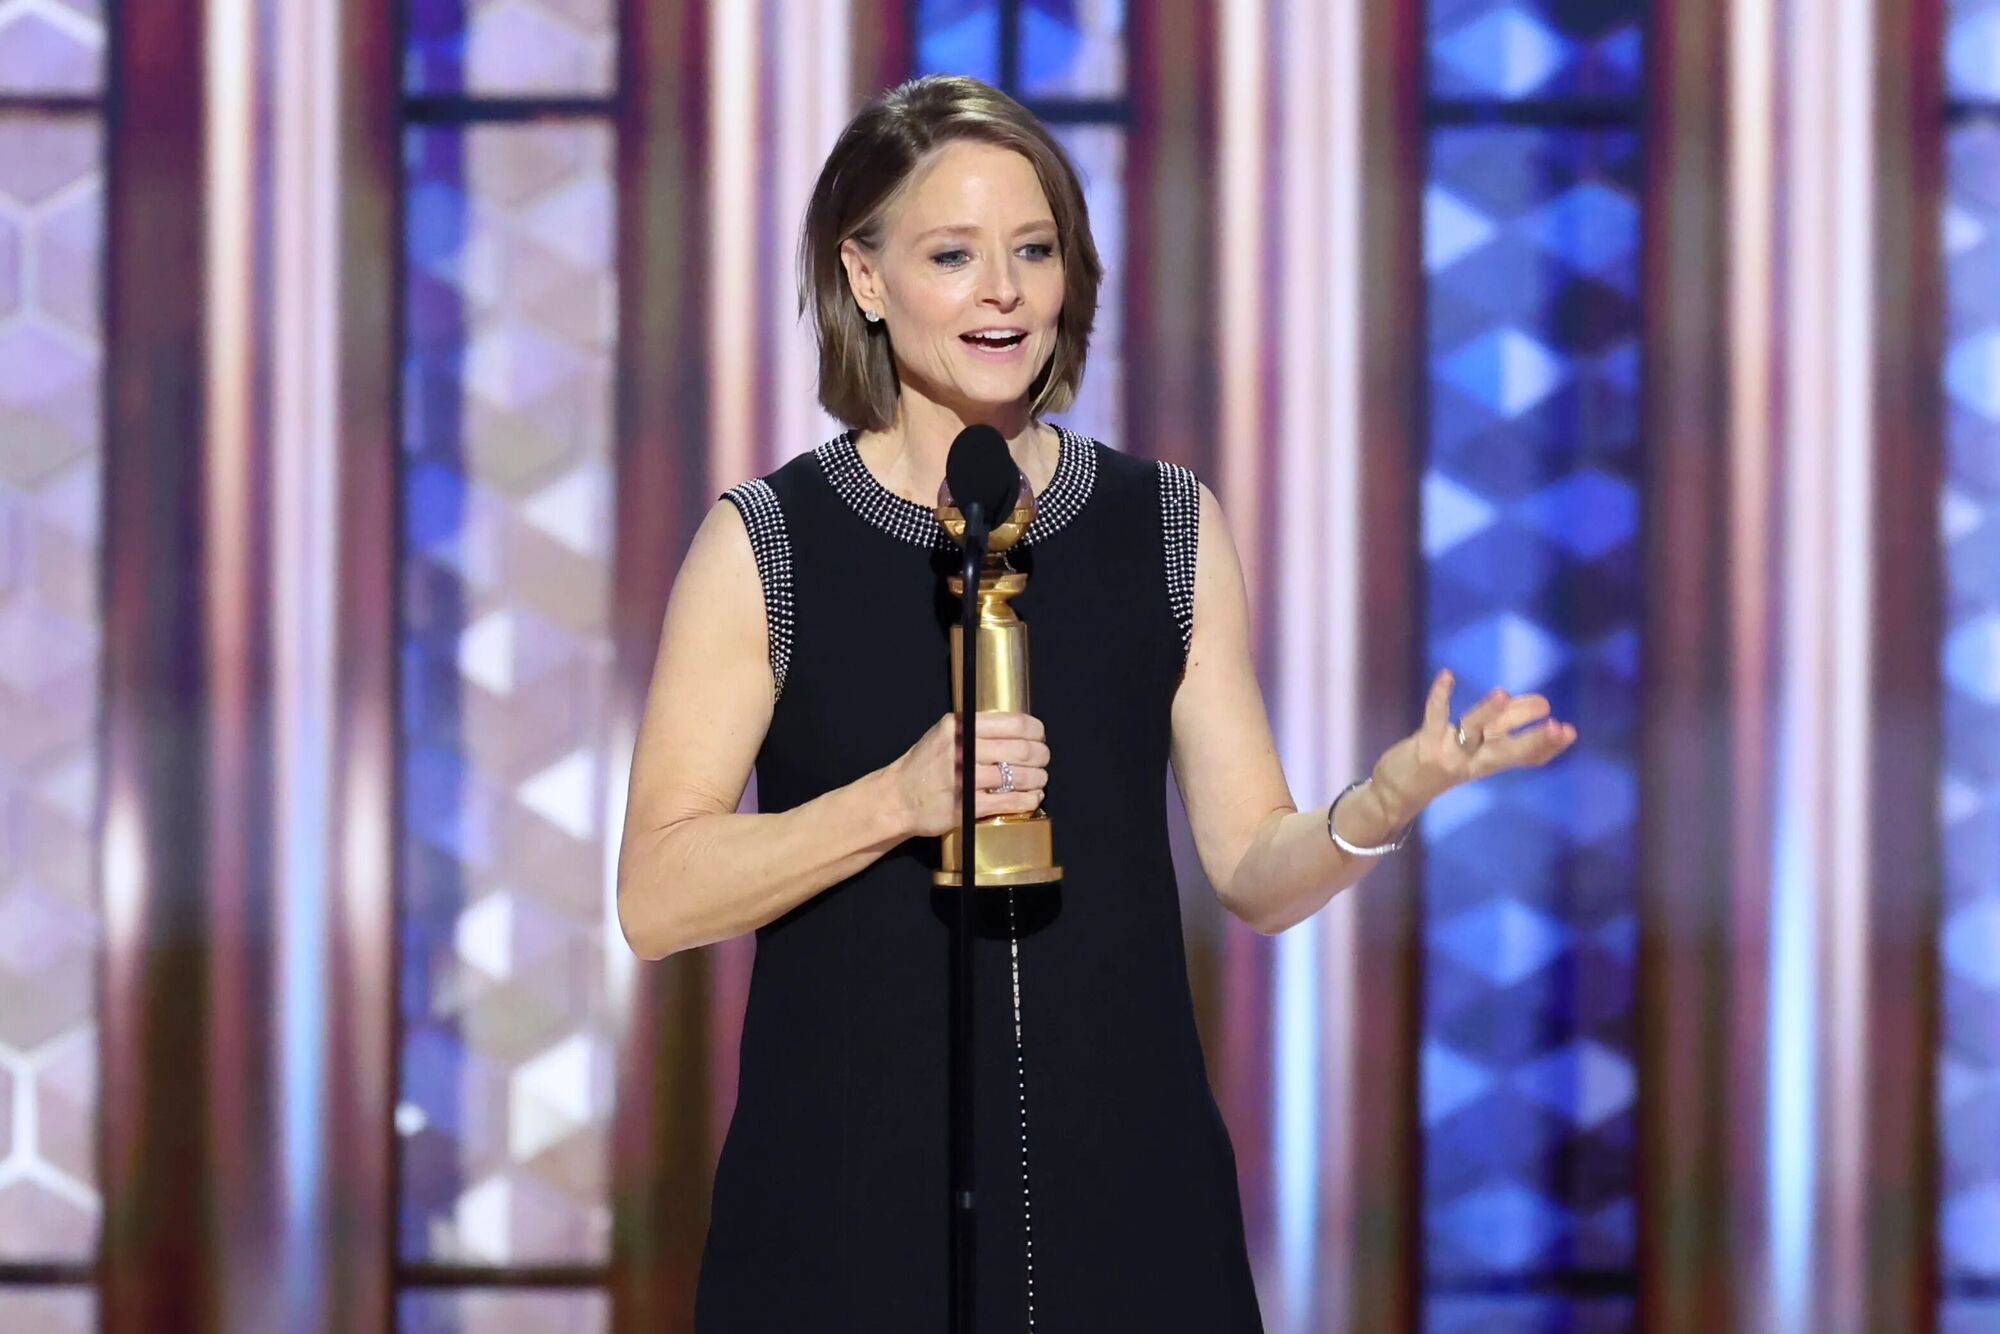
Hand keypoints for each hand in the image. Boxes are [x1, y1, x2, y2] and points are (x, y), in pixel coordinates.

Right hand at [887, 711, 1050, 837]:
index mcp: (960, 727)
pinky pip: (1007, 801)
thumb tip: (1018, 730)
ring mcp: (963, 780)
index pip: (1012, 723)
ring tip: (1039, 780)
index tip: (1040, 737)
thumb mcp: (945, 734)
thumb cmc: (924, 765)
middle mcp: (962, 750)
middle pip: (1019, 750)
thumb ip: (976, 729)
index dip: (1035, 731)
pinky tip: (1032, 798)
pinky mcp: (965, 806)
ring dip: (1037, 779)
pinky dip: (1027, 800)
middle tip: (1043, 760)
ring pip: (1016, 776)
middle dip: (1040, 756)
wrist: (897, 798)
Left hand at [1365, 669, 1577, 826]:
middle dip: (1534, 739)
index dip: (1547, 747)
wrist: (1394, 793)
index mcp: (1487, 762)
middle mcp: (1472, 760)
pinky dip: (1440, 695)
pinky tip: (1447, 675)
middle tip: (1560, 728)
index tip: (1570, 733)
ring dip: (1487, 713)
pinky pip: (1434, 717)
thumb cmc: (1439, 763)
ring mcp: (1449, 753)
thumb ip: (1498, 727)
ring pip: (1473, 731)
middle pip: (1508, 750)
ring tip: (1503, 694)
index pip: (1524, 757)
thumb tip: (1528, 703)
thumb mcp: (1473, 749)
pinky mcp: (1425, 745)